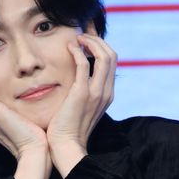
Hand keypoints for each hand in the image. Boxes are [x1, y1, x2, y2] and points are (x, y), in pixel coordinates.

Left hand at [45, 33, 116, 158]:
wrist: (66, 148)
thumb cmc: (68, 131)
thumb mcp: (80, 109)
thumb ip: (82, 93)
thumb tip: (75, 80)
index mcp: (107, 95)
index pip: (111, 62)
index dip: (101, 45)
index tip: (87, 35)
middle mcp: (106, 92)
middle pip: (112, 54)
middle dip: (98, 38)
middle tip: (82, 30)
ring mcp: (96, 92)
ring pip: (104, 54)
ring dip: (91, 41)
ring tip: (77, 37)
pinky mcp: (82, 93)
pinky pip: (84, 63)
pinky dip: (78, 50)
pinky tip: (69, 46)